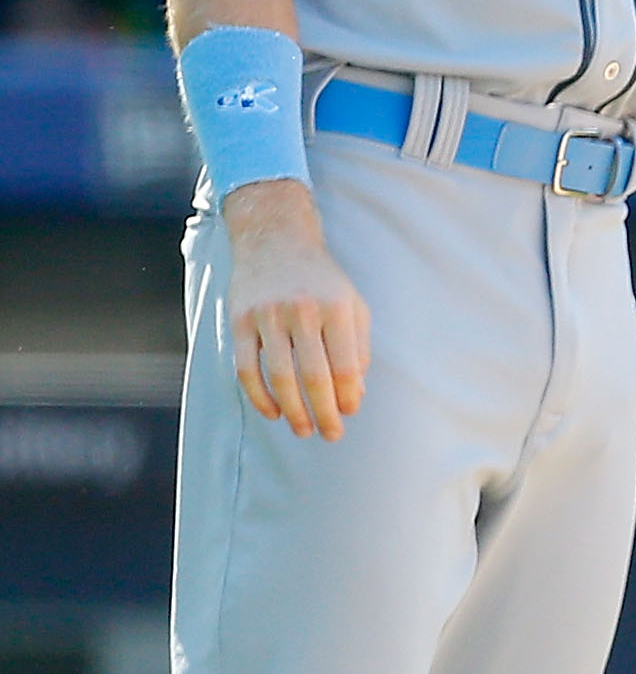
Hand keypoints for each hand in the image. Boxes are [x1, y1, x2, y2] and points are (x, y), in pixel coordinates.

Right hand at [220, 180, 367, 439]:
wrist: (275, 239)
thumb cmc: (321, 279)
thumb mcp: (352, 303)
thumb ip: (359, 346)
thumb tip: (356, 393)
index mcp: (337, 307)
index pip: (346, 365)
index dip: (348, 396)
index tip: (350, 413)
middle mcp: (302, 311)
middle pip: (314, 376)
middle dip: (324, 412)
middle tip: (331, 435)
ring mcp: (267, 316)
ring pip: (279, 377)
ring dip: (292, 410)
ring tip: (303, 429)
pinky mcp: (239, 321)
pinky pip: (246, 368)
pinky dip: (259, 396)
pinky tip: (273, 412)